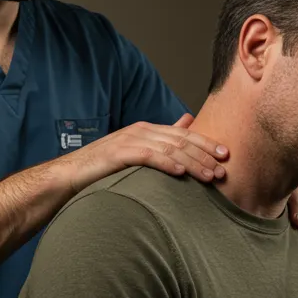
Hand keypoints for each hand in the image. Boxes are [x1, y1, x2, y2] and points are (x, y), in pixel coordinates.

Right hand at [65, 113, 227, 193]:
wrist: (71, 175)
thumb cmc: (104, 168)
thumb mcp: (136, 153)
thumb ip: (162, 140)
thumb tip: (187, 121)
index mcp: (147, 130)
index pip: (184, 134)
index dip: (206, 144)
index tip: (226, 155)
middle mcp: (141, 131)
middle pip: (181, 140)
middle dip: (204, 154)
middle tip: (223, 169)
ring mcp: (129, 140)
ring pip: (170, 149)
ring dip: (192, 163)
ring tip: (209, 176)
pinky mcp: (119, 153)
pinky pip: (149, 157)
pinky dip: (167, 164)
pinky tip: (181, 173)